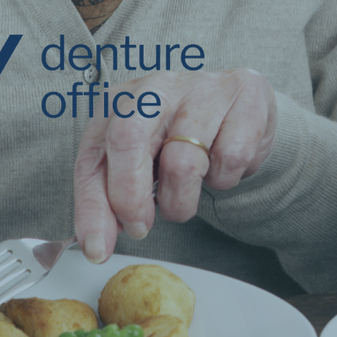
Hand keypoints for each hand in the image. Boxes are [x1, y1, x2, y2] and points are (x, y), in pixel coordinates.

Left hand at [73, 67, 277, 262]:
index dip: (92, 209)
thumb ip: (112, 197)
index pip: (93, 158)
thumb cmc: (180, 137)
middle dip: (130, 197)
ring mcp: (201, 88)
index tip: (98, 248)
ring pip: (183, 162)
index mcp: (119, 103)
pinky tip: (221, 164)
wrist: (238, 108)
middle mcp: (156, 88)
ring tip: (186, 194)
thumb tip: (98, 241)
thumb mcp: (137, 162)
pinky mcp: (243, 95)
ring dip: (183, 200)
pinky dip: (224, 178)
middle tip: (141, 227)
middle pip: (127, 140)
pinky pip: (229, 159)